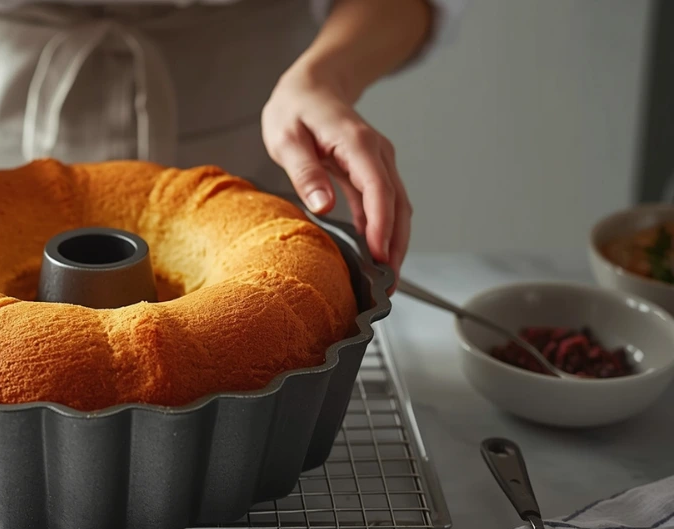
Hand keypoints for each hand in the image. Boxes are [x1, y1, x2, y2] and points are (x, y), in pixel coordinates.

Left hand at [262, 64, 411, 278]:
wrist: (313, 86)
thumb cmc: (295, 110)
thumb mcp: (286, 138)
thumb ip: (305, 172)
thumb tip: (323, 206)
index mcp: (355, 142)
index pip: (377, 188)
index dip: (381, 225)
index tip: (378, 257)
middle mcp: (375, 153)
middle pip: (396, 204)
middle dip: (395, 246)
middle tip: (386, 286)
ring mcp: (378, 163)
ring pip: (397, 207)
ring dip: (395, 244)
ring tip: (385, 282)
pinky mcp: (373, 172)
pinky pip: (385, 205)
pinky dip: (385, 232)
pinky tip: (377, 258)